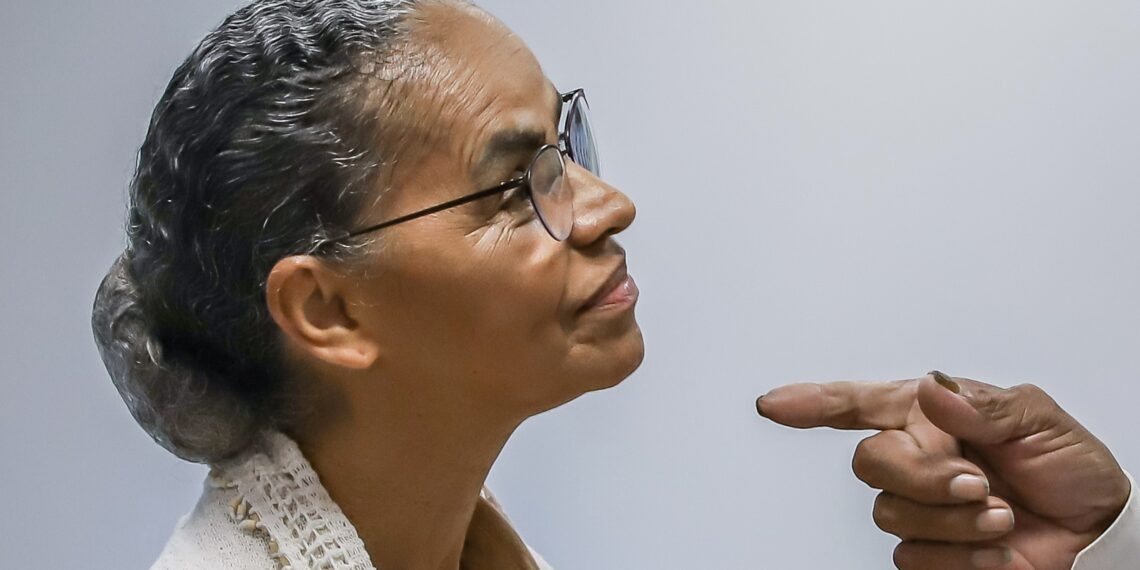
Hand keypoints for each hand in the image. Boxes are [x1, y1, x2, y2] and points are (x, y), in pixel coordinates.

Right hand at [756, 373, 1130, 568]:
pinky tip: (993, 547)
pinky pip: (913, 557)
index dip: (812, 402)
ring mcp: (922, 507)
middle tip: (976, 484)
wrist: (1099, 538)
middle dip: (922, 476)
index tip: (773, 405)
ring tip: (999, 516)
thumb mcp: (1041, 422)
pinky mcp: (931, 552)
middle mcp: (919, 459)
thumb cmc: (1074, 473)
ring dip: (951, 519)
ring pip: (889, 513)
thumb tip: (932, 388)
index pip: (859, 404)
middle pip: (869, 462)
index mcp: (934, 416)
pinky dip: (960, 555)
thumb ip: (982, 404)